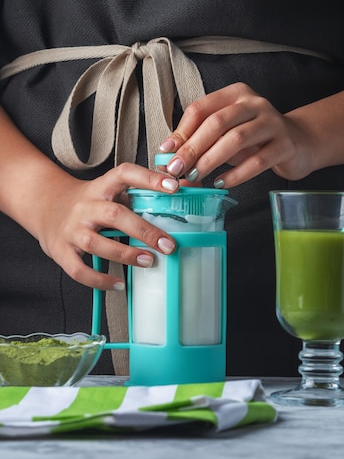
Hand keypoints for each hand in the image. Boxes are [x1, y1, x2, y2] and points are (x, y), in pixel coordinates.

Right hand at [36, 163, 178, 290]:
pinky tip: (119, 284)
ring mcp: (71, 229)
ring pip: (97, 243)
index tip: (174, 187)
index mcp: (101, 187)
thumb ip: (139, 190)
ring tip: (148, 261)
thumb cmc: (88, 200)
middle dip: (144, 230)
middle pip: (114, 214)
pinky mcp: (61, 251)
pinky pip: (79, 270)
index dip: (149, 178)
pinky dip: (99, 280)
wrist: (45, 205)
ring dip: (124, 254)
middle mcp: (85, 206)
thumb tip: (183, 189)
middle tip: (169, 244)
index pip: (125, 174)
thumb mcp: (109, 189)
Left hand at [159, 82, 314, 186]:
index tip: (166, 152)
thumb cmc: (256, 138)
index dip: (181, 131)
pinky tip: (222, 183)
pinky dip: (236, 174)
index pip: (202, 108)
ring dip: (211, 160)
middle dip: (192, 147)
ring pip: (236, 139)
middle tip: (176, 168)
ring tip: (195, 176)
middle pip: (217, 122)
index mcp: (236, 94)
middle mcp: (255, 103)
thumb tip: (169, 152)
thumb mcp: (227, 131)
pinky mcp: (285, 145)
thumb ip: (202, 137)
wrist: (299, 143)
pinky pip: (257, 161)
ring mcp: (272, 123)